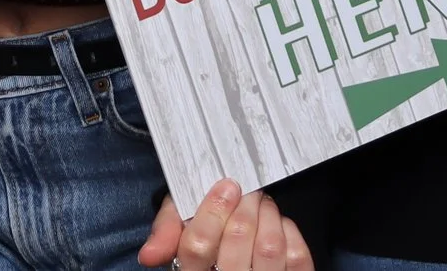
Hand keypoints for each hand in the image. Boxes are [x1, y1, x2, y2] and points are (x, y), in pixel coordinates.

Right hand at [139, 180, 311, 270]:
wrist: (239, 258)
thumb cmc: (208, 238)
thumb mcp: (179, 228)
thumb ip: (166, 231)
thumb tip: (150, 254)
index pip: (197, 248)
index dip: (213, 212)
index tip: (226, 187)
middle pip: (236, 242)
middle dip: (244, 206)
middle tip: (247, 191)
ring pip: (269, 248)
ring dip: (268, 214)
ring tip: (261, 203)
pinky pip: (296, 258)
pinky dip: (289, 231)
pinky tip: (278, 224)